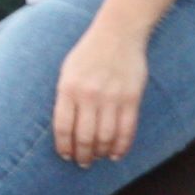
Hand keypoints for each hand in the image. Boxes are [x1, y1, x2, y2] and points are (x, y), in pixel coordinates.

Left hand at [53, 27, 147, 165]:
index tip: (66, 156)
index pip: (63, 128)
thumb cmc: (89, 54)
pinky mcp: (131, 98)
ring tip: (98, 157)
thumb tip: (66, 133)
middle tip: (83, 162)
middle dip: (83, 155)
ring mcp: (112, 97)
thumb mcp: (68, 71)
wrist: (118, 33)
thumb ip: (65, 99)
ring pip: (106, 138)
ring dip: (101, 153)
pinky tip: (115, 154)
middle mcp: (89, 95)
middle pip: (85, 137)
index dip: (64, 147)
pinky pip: (127, 130)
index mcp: (69, 88)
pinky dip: (121, 147)